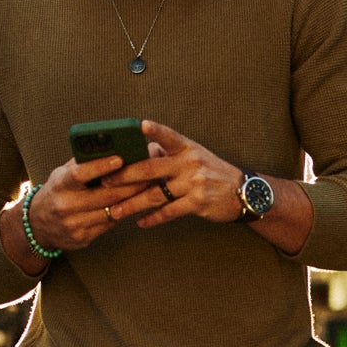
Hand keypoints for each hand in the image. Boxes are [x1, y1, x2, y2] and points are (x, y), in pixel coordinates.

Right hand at [0, 152, 137, 271]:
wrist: (37, 224)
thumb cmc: (57, 191)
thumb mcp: (62, 174)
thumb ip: (82, 162)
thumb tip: (109, 145)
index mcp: (60, 184)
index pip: (81, 173)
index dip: (101, 166)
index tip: (120, 158)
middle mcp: (66, 205)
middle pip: (105, 195)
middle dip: (130, 184)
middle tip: (149, 174)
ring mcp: (74, 224)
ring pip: (111, 211)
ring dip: (132, 200)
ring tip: (148, 188)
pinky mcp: (83, 238)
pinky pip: (109, 225)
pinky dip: (123, 213)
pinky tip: (134, 205)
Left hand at [105, 120, 246, 228]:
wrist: (242, 192)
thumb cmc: (212, 171)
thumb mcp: (194, 156)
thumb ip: (169, 154)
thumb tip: (141, 151)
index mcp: (187, 148)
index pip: (169, 136)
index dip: (155, 130)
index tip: (141, 124)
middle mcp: (190, 163)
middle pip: (151, 169)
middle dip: (125, 176)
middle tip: (105, 181)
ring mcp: (194, 183)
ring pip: (156, 194)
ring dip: (133, 204)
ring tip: (115, 211)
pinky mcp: (198, 203)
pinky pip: (169, 211)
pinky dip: (154, 218)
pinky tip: (141, 222)